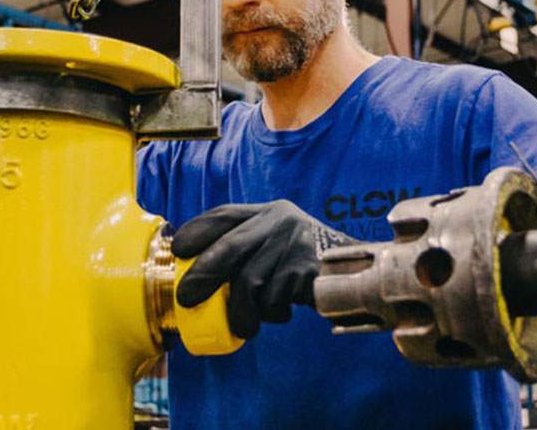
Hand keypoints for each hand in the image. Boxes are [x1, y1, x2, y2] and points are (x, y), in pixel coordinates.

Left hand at [171, 200, 354, 338]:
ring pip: (249, 282)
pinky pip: (274, 298)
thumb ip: (245, 249)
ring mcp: (297, 242)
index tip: (177, 250)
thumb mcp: (275, 244)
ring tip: (244, 324)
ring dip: (241, 310)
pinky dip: (271, 313)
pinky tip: (281, 312)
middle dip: (203, 275)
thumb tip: (193, 274)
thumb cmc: (303, 263)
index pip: (224, 215)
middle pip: (230, 247)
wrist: (359, 272)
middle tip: (186, 299)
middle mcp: (281, 220)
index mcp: (267, 212)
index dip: (197, 232)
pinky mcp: (310, 269)